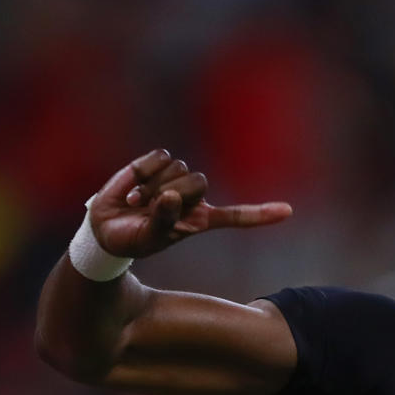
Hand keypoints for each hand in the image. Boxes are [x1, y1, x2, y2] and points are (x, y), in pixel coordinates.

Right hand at [87, 150, 292, 259]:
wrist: (105, 228)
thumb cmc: (132, 238)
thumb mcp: (149, 238)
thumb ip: (163, 220)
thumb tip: (172, 196)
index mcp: (199, 220)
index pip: (236, 216)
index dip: (260, 214)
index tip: (288, 211)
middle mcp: (192, 198)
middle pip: (200, 181)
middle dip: (175, 192)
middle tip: (152, 208)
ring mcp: (176, 179)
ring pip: (179, 167)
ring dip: (153, 186)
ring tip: (137, 203)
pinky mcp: (157, 164)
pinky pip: (160, 156)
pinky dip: (144, 170)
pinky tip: (133, 185)